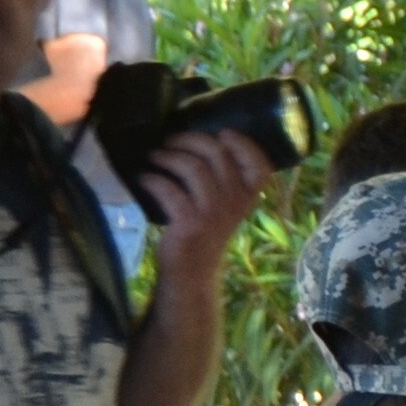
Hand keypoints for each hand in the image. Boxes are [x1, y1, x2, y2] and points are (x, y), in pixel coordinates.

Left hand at [128, 127, 274, 269]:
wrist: (192, 271)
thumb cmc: (204, 230)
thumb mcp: (223, 205)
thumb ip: (222, 178)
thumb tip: (196, 138)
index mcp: (247, 197)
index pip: (261, 167)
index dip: (244, 144)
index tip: (223, 134)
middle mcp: (235, 203)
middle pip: (217, 154)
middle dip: (189, 140)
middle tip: (170, 141)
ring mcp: (213, 213)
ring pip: (193, 167)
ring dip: (168, 156)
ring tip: (154, 157)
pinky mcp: (190, 223)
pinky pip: (169, 189)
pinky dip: (152, 180)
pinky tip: (144, 179)